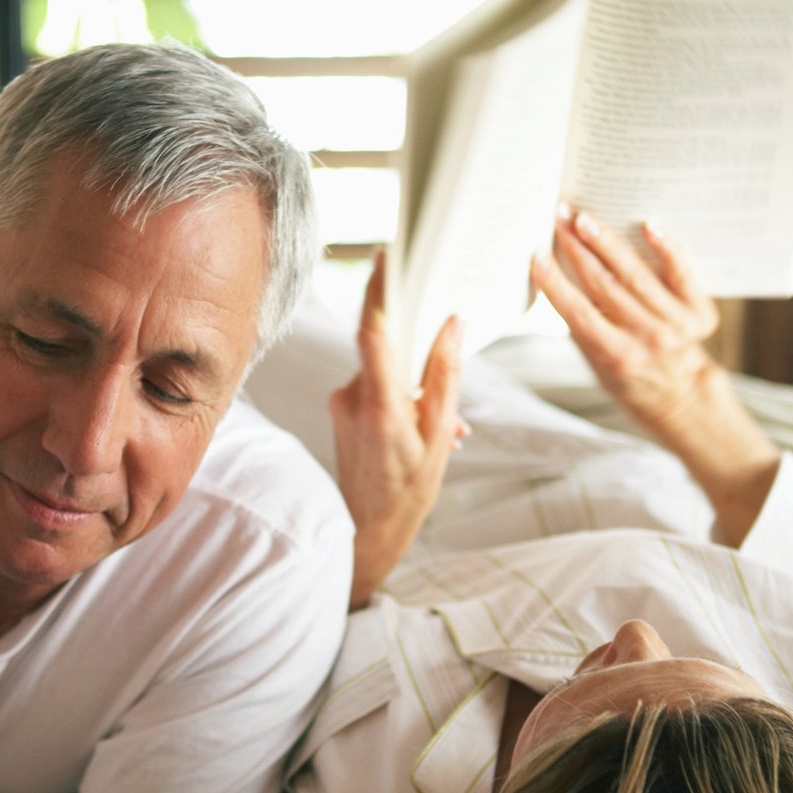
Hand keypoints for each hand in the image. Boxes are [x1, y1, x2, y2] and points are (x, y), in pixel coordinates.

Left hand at [329, 250, 465, 607]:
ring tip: (435, 429)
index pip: (373, 330)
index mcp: (379, 403)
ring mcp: (341, 404)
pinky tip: (417, 432)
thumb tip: (453, 325)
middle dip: (418, 360)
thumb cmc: (408, 492)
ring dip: (412, 390)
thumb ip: (446, 375)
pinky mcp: (339, 411)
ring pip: (384, 372)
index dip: (378, 290)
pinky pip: (375, 389)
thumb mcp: (439, 435)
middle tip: (439, 396)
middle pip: (386, 350)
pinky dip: (399, 401)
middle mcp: (351, 398)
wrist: (366, 534)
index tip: (385, 257)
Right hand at [530, 209, 720, 432]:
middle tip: (560, 219)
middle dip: (578, 249)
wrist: (677, 393)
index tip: (538, 254)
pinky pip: (682, 273)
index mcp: (615, 355)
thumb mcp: (595, 360)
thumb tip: (558, 274)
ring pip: (635, 275)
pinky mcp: (699, 311)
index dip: (556, 282)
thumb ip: (581, 323)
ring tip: (586, 219)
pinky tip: (648, 225)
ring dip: (607, 243)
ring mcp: (675, 325)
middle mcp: (646, 339)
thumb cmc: (626, 374)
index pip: (579, 313)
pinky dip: (667, 248)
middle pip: (605, 286)